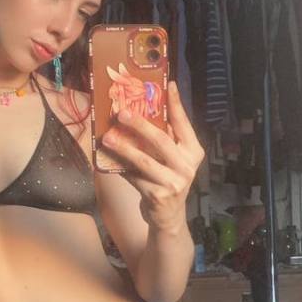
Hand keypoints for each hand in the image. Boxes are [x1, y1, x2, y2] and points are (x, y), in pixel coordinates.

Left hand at [102, 81, 204, 231]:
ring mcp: (174, 182)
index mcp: (193, 152)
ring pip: (144, 161)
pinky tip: (107, 158)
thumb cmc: (168, 180)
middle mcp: (187, 166)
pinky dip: (120, 167)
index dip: (176, 104)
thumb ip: (164, 139)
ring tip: (108, 137)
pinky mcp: (158, 196)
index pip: (184, 124)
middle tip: (122, 113)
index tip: (169, 84)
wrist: (169, 217)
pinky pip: (134, 177)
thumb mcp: (172, 159)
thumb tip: (139, 110)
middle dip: (140, 124)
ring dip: (124, 148)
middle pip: (162, 140)